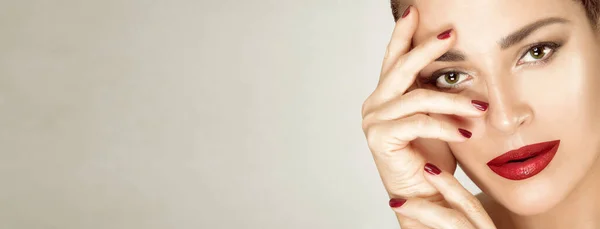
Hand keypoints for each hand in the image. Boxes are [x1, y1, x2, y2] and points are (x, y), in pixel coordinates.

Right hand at [360, 5, 487, 227]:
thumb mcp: (438, 117)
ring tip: (480, 107)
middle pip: (400, 68)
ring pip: (416, 96)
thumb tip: (456, 67)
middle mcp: (375, 105)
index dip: (403, 35)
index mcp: (386, 97)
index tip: (415, 12)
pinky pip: (418, 122)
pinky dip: (445, 125)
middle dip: (425, 49)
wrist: (426, 195)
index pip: (393, 59)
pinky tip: (466, 131)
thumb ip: (436, 93)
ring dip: (452, 100)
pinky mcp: (380, 138)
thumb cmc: (432, 158)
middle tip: (450, 33)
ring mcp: (374, 120)